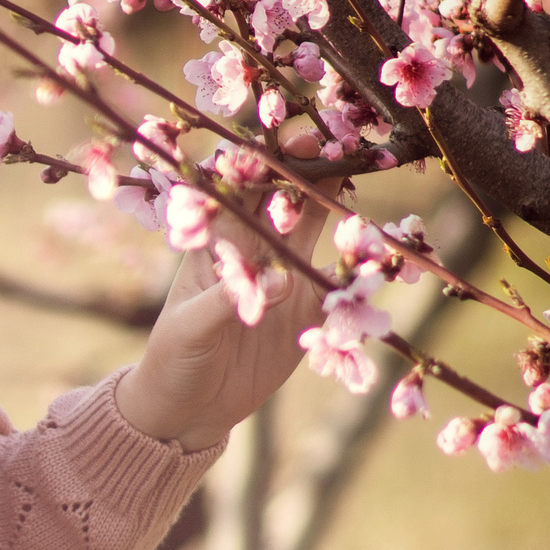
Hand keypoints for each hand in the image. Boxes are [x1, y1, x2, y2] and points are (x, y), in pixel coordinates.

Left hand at [115, 139, 336, 452]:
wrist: (188, 410)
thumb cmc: (173, 358)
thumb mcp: (190, 328)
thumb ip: (229, 301)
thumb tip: (280, 280)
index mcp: (216, 245)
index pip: (241, 191)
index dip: (265, 162)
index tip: (292, 140)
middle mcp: (253, 252)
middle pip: (286, 200)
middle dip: (310, 170)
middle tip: (341, 144)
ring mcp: (283, 279)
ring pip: (316, 230)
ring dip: (337, 207)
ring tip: (364, 177)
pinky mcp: (307, 312)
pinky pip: (338, 284)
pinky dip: (357, 267)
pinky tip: (377, 250)